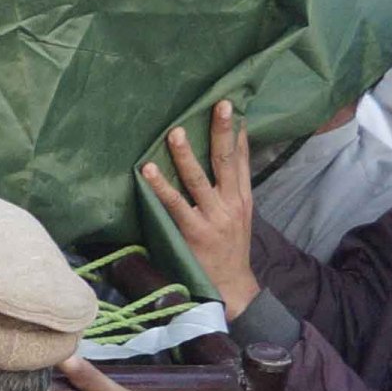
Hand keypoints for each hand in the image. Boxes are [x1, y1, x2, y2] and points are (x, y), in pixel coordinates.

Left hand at [138, 102, 261, 314]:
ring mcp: (214, 217)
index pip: (242, 159)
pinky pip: (176, 204)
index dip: (238, 132)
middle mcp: (231, 203)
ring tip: (175, 132)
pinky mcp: (195, 232)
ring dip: (187, 154)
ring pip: (200, 179)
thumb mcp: (241, 215)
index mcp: (242, 197)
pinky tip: (149, 170)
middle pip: (227, 161)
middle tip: (218, 103)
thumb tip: (222, 159)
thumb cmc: (230, 249)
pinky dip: (162, 186)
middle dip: (222, 131)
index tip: (233, 106)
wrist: (232, 287)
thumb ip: (232, 188)